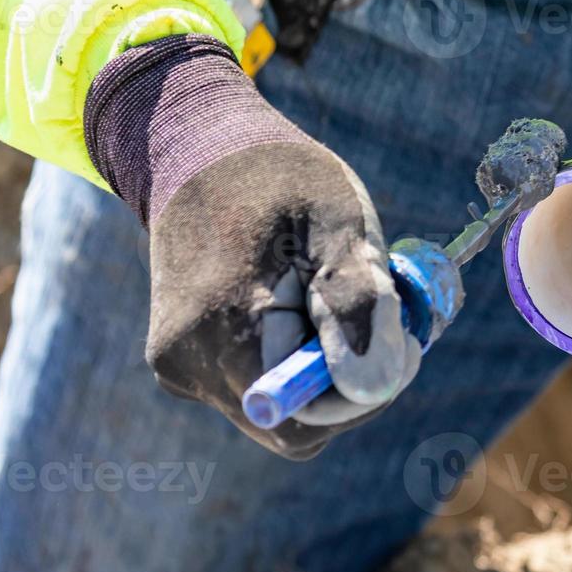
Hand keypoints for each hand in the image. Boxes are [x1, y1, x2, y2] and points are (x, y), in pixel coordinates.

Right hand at [147, 141, 425, 458]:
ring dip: (318, 366)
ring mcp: (179, 368)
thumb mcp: (338, 222)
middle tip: (376, 311)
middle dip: (343, 379)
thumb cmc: (279, 180)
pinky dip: (290, 358)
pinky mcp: (182, 365)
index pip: (304, 419)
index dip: (358, 395)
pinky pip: (254, 386)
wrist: (200, 150)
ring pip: (276, 406)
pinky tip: (294, 301)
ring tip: (327, 293)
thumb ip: (359, 303)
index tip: (392, 338)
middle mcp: (188, 364)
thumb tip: (371, 386)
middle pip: (292, 420)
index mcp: (222, 330)